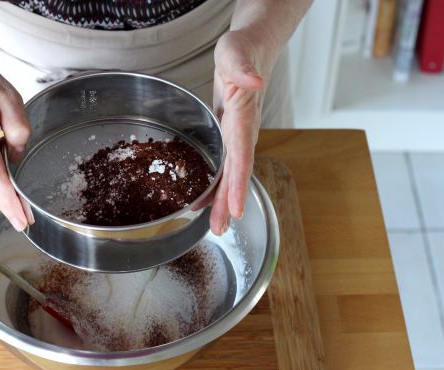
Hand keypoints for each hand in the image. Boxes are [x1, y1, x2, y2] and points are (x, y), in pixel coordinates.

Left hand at [211, 30, 266, 234]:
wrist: (251, 50)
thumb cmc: (242, 51)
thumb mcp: (235, 53)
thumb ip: (242, 67)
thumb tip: (254, 81)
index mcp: (244, 118)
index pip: (242, 157)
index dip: (238, 185)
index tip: (236, 209)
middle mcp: (244, 132)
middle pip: (237, 174)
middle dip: (228, 203)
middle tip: (220, 229)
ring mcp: (238, 135)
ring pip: (231, 174)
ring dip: (223, 199)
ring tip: (215, 224)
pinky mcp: (230, 135)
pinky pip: (225, 165)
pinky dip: (218, 183)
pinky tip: (206, 197)